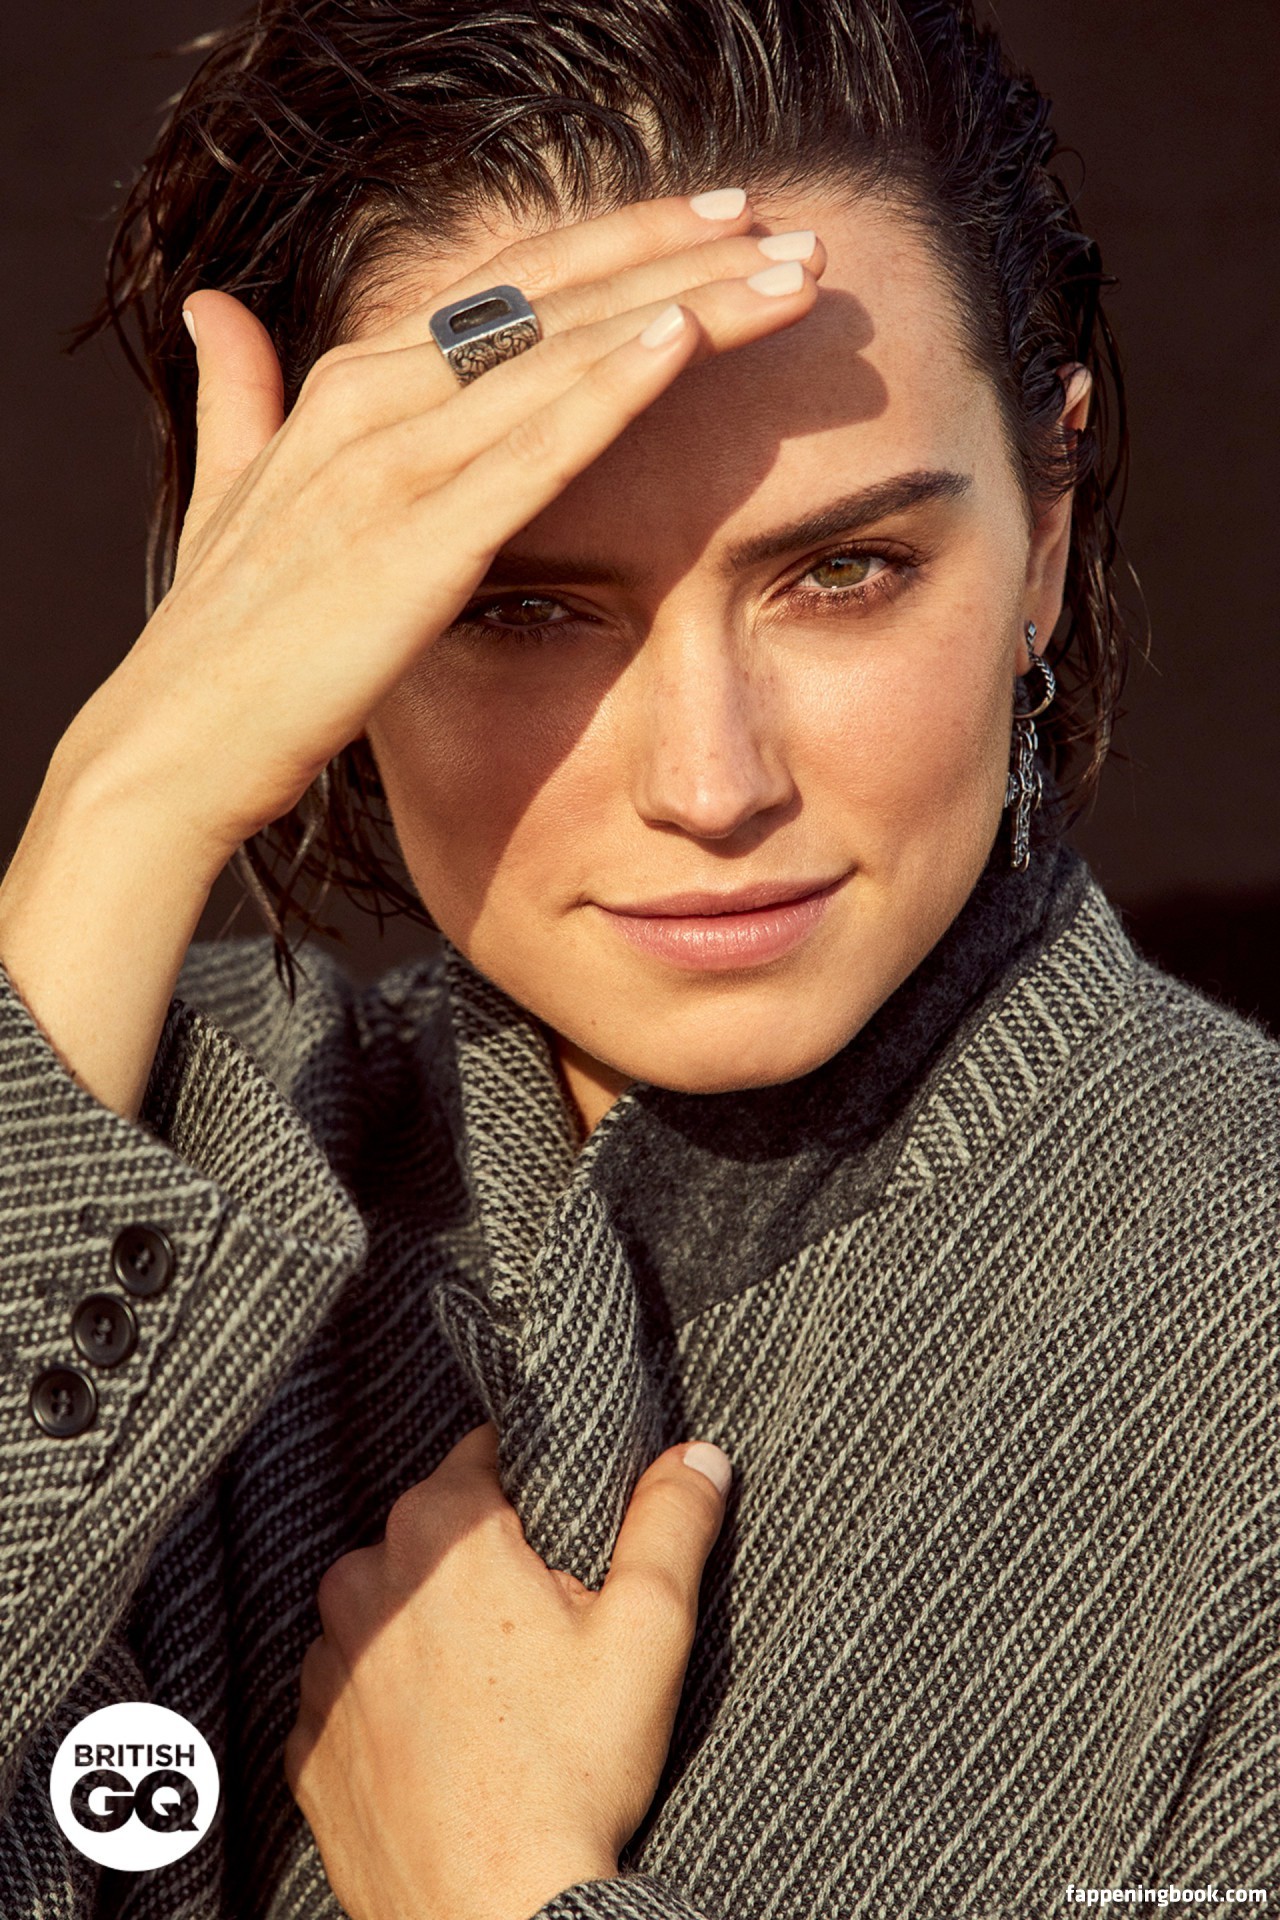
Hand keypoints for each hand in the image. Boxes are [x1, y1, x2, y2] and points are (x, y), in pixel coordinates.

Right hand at [55, 190, 825, 864]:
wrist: (173, 748)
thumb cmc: (221, 640)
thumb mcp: (231, 496)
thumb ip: (240, 400)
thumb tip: (217, 312)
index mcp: (348, 386)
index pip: (507, 285)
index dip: (617, 243)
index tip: (718, 224)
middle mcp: (372, 399)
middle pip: (553, 297)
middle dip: (679, 254)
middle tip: (789, 231)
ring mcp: (391, 466)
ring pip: (564, 354)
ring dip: (687, 304)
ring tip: (791, 275)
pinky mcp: (416, 544)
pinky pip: (532, 449)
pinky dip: (609, 389)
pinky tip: (686, 341)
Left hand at [284, 1421, 731, 1919]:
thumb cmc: (571, 1772)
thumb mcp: (647, 1631)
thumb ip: (671, 1522)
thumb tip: (699, 1453)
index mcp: (438, 1532)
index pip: (481, 1460)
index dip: (530, 1496)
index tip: (563, 1549)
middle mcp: (360, 1584)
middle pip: (432, 1540)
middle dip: (483, 1572)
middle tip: (545, 1639)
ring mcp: (324, 1670)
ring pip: (387, 1616)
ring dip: (430, 1637)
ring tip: (499, 1703)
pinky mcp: (305, 1747)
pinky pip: (355, 1698)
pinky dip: (394, 1709)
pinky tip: (450, 1749)